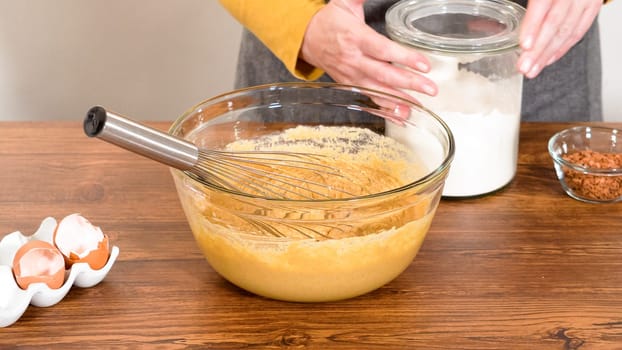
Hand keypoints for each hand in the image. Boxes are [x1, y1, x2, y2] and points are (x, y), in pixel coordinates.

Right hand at [300, 0, 436, 101]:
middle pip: (384, 74)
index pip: (383, 49)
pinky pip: (369, 98)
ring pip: (377, 90)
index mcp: (355, 37)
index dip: (404, 58)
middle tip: (430, 88)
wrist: (305, 38)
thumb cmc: (330, 20)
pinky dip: (385, 109)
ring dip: (399, 100)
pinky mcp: (349, 84)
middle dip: (409, 83)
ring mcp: (351, 74)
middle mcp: (353, 59)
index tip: (424, 64)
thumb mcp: (345, 2)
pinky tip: (400, 115)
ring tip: (418, 106)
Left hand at [517, 0, 601, 78]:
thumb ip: (521, 1)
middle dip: (538, 48)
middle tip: (524, 66)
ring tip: (532, 70)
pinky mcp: (592, 6)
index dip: (533, 26)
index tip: (524, 45)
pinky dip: (563, 48)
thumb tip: (483, 21)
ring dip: (548, 54)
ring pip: (567, 31)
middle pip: (555, 23)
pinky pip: (579, 31)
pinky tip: (548, 60)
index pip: (543, 4)